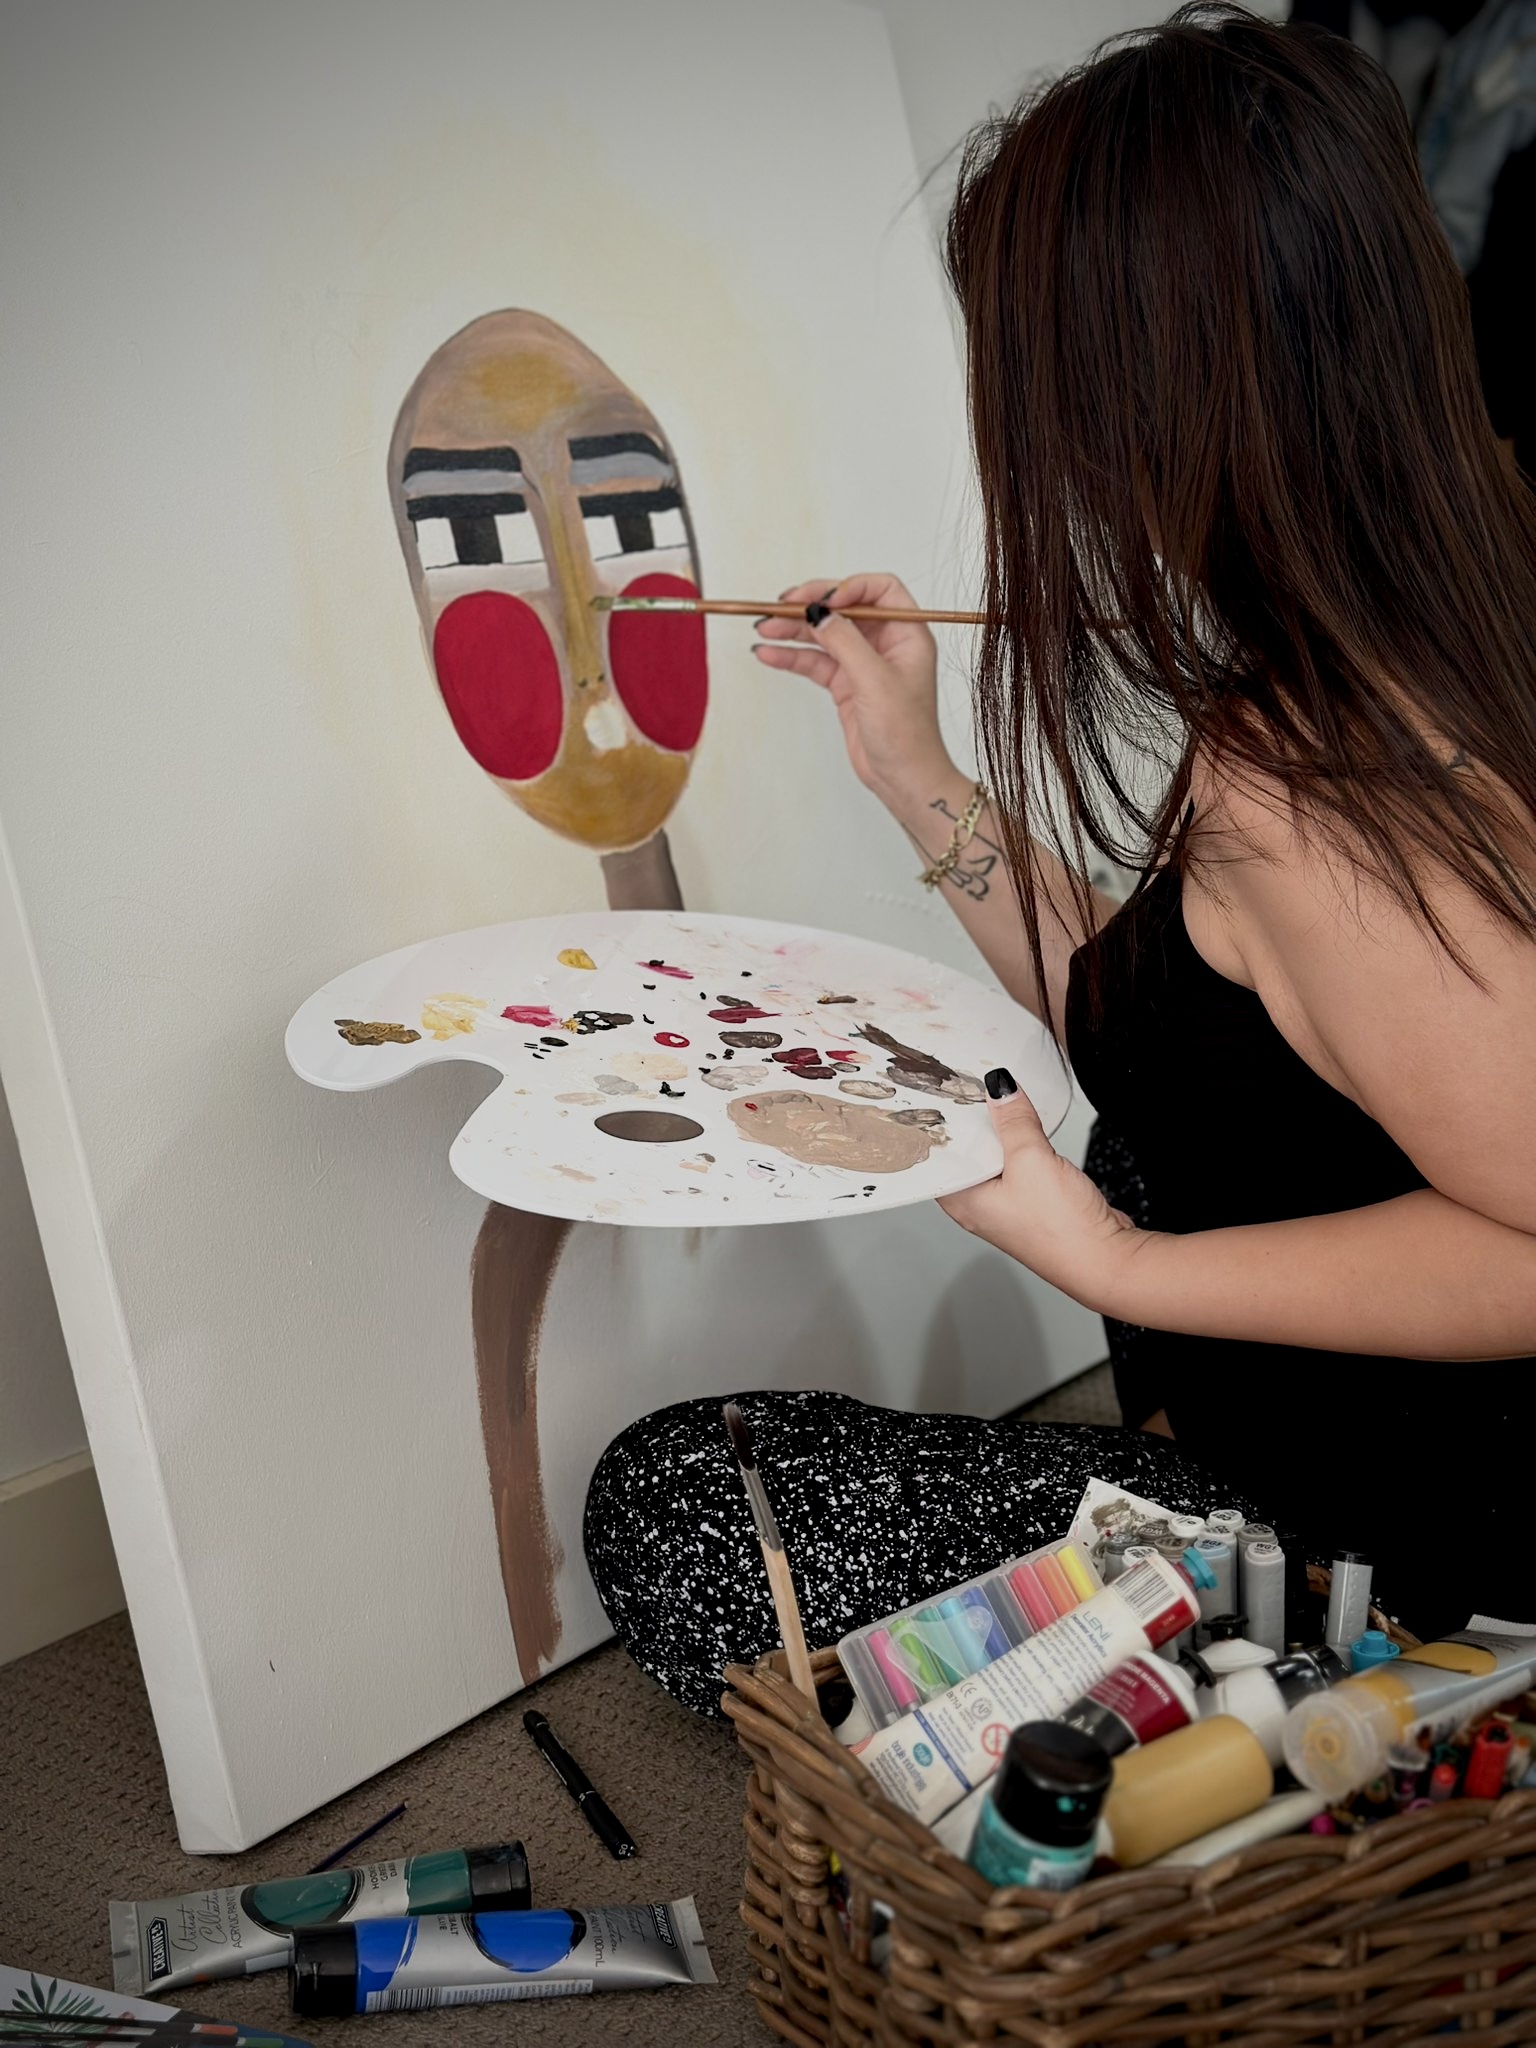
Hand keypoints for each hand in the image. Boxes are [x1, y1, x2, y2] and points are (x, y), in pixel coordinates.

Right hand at [752, 572, 952, 807]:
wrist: (903, 778)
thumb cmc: (907, 735)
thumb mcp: (875, 681)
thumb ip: (845, 641)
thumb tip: (819, 612)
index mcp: (908, 634)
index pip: (880, 590)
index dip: (851, 587)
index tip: (824, 600)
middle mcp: (887, 644)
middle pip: (846, 609)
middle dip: (813, 606)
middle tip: (781, 607)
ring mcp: (864, 664)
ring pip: (825, 635)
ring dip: (795, 630)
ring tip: (765, 628)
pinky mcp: (846, 685)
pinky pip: (815, 662)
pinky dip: (792, 656)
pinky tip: (769, 652)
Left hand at [937, 1069, 1156, 1315]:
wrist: (1104, 1258)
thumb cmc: (1061, 1230)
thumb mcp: (1031, 1159)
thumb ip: (1014, 1120)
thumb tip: (1000, 1088)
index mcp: (961, 1200)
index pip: (936, 1155)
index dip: (936, 1124)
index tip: (939, 1092)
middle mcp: (978, 1206)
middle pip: (965, 1154)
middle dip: (970, 1123)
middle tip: (968, 1085)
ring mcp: (1006, 1206)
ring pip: (994, 1158)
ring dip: (1000, 1133)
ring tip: (998, 1101)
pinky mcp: (1032, 1203)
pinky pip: (1018, 1166)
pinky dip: (1021, 1146)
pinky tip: (1026, 1130)